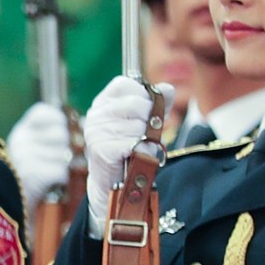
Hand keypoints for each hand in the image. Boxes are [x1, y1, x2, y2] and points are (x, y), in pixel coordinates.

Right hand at [7, 102, 72, 219]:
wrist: (5, 203)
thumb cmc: (26, 175)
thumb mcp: (29, 148)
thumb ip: (48, 135)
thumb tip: (84, 124)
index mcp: (20, 130)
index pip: (44, 112)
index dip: (57, 121)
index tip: (58, 133)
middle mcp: (21, 139)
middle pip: (61, 133)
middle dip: (64, 148)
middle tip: (56, 159)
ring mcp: (25, 155)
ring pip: (63, 154)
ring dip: (62, 166)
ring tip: (50, 173)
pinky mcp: (32, 173)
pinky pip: (61, 172)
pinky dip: (59, 180)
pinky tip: (50, 183)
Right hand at [83, 77, 160, 238]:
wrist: (113, 180)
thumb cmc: (128, 148)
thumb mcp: (143, 121)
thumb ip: (156, 103)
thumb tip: (168, 88)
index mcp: (103, 102)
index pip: (125, 84)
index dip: (142, 95)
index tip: (145, 111)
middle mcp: (96, 114)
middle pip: (136, 104)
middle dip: (148, 120)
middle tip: (143, 134)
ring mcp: (96, 131)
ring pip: (138, 125)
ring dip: (146, 139)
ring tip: (137, 147)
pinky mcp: (102, 149)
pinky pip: (134, 143)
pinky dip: (141, 151)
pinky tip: (133, 156)